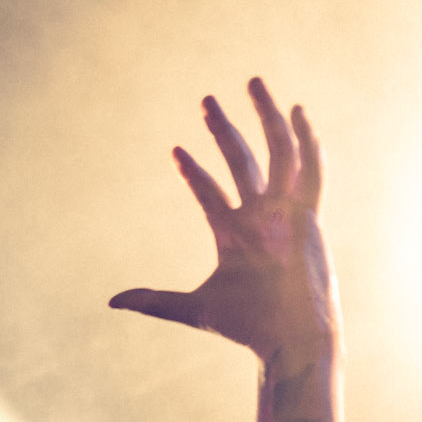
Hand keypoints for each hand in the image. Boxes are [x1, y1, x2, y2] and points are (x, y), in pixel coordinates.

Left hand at [109, 79, 339, 363]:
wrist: (288, 337)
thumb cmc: (246, 325)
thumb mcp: (192, 309)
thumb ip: (153, 301)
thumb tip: (110, 301)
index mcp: (233, 234)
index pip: (208, 193)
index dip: (192, 173)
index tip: (176, 151)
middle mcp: (258, 216)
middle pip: (240, 161)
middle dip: (222, 130)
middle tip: (205, 100)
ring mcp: (284, 213)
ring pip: (276, 153)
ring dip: (264, 119)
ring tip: (251, 84)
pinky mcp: (308, 216)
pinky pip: (311, 172)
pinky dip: (306, 142)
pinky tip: (296, 112)